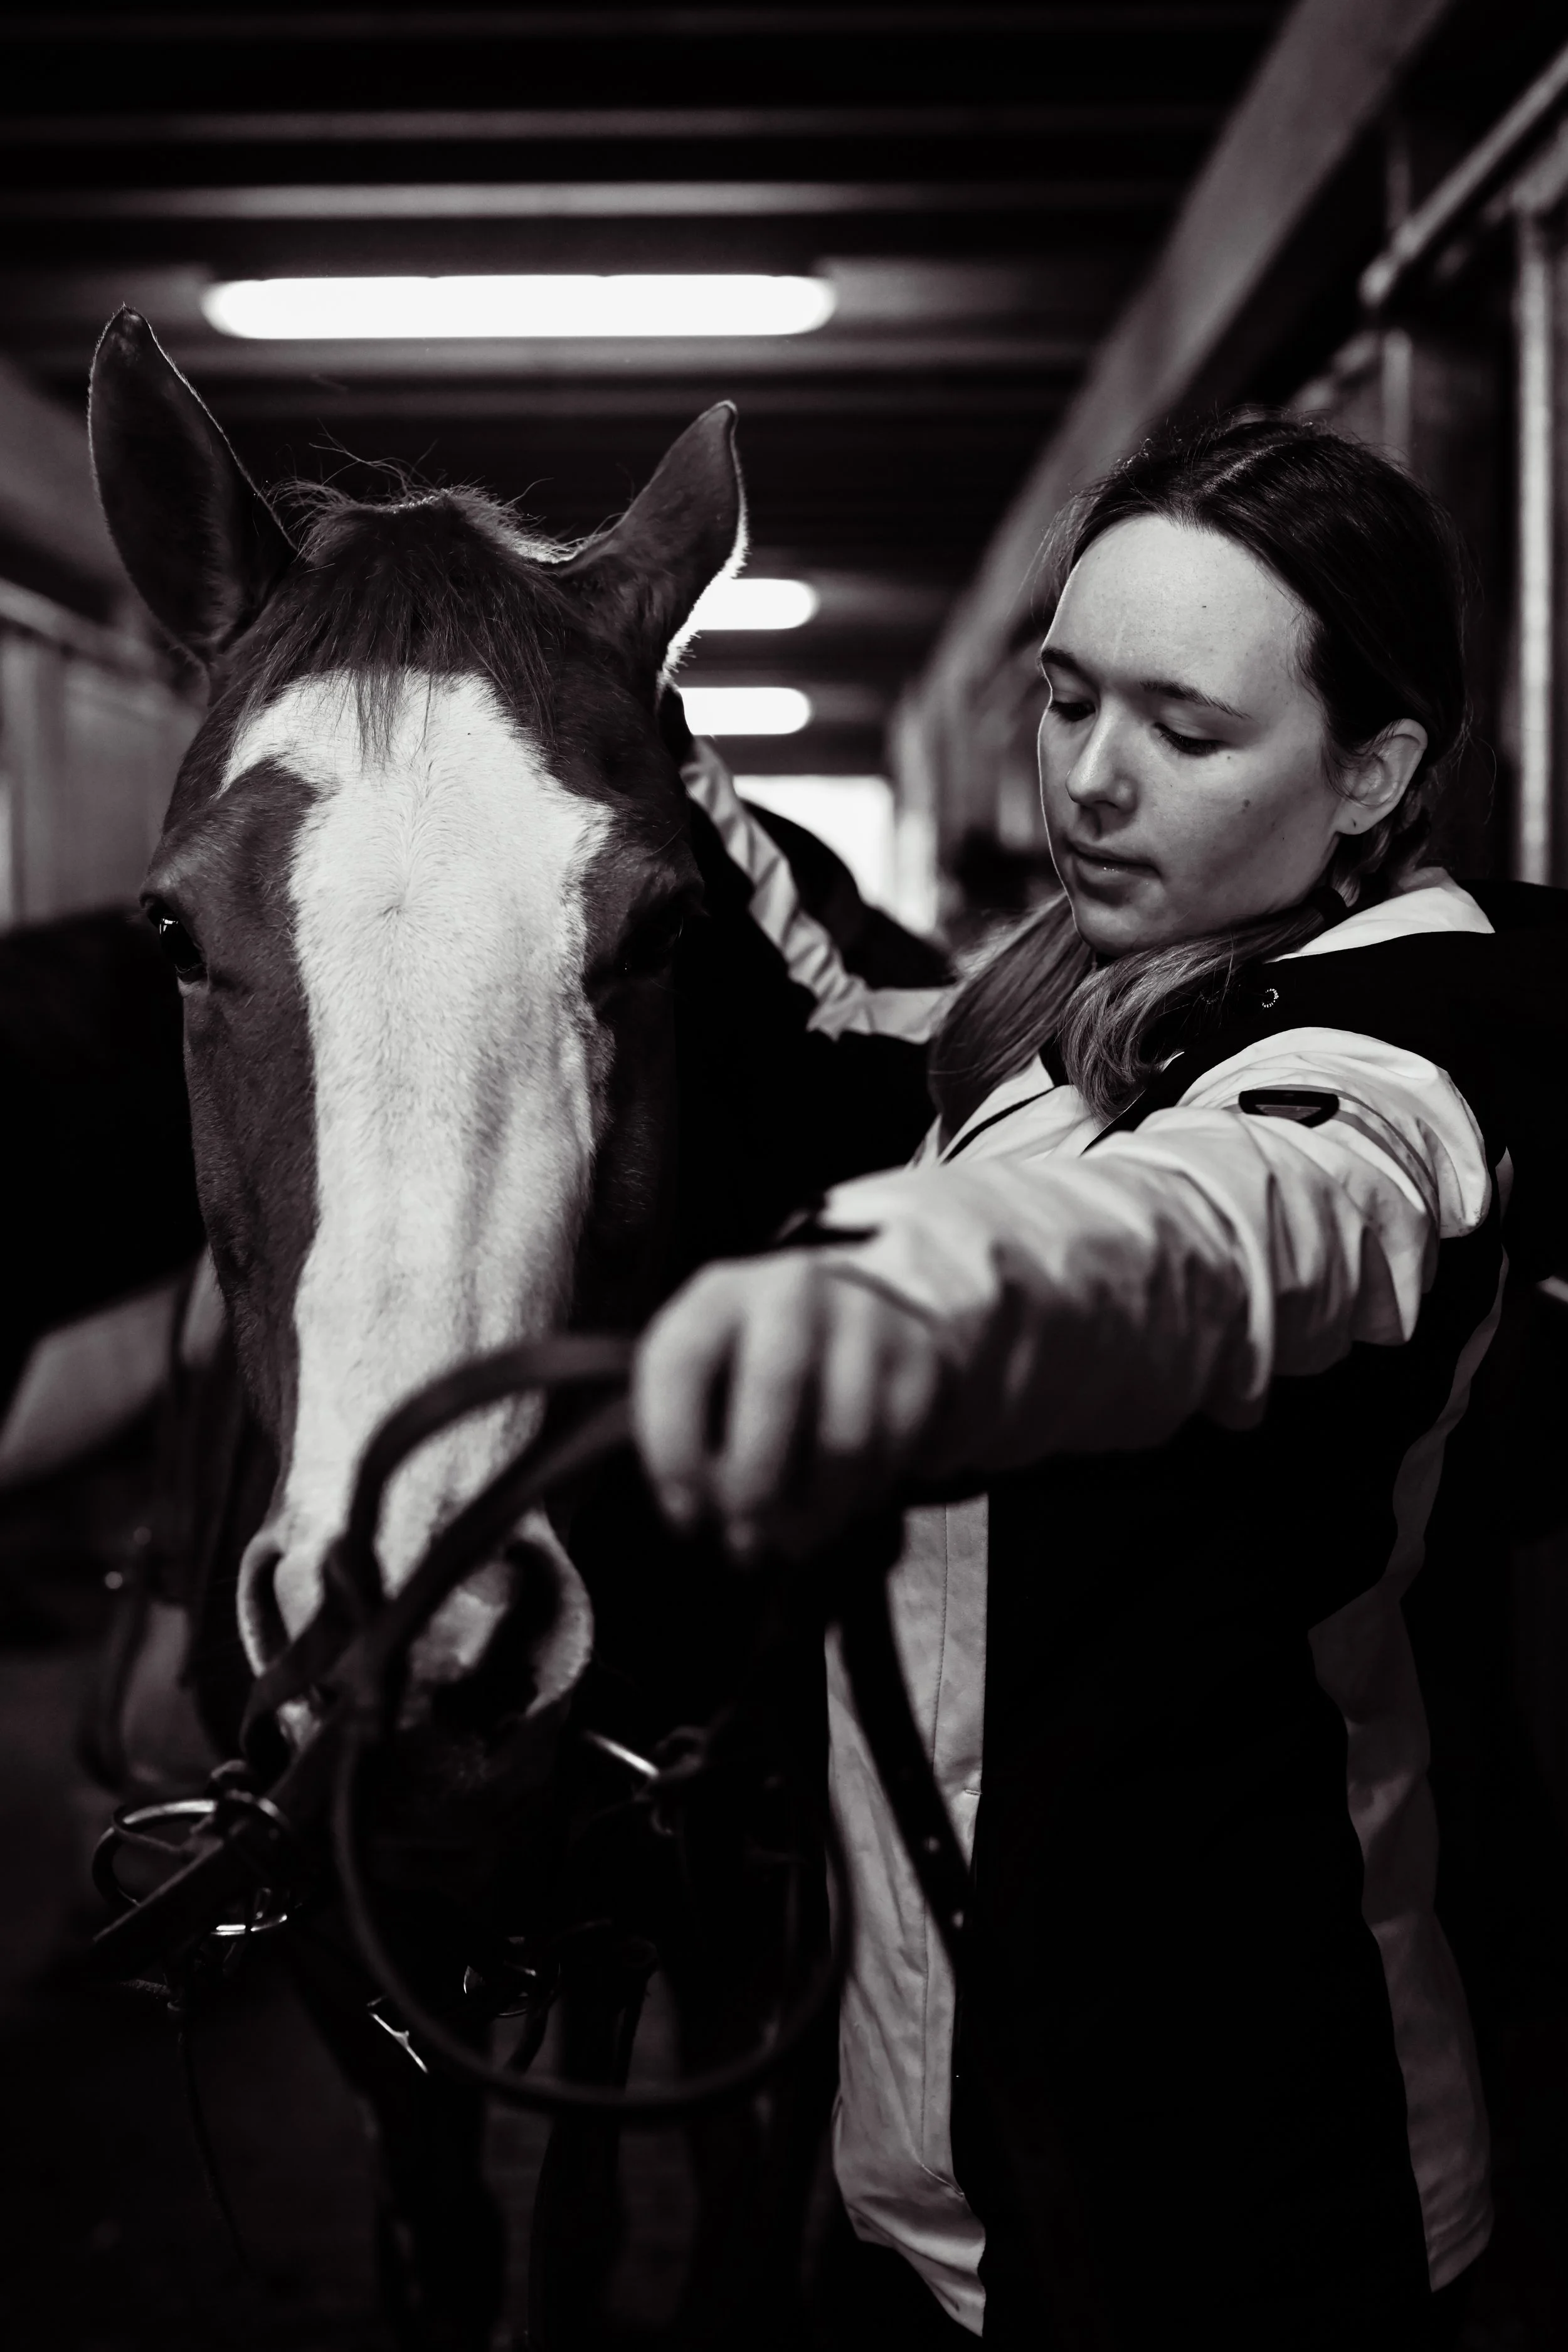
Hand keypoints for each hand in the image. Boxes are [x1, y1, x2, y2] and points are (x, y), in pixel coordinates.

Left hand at [633, 1255, 946, 1560]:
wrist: (866, 1304)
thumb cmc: (759, 1359)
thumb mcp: (710, 1373)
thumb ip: (692, 1430)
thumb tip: (704, 1513)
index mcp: (719, 1293)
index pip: (683, 1361)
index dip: (675, 1448)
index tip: (684, 1519)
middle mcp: (792, 1288)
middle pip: (775, 1384)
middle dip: (755, 1483)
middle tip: (745, 1549)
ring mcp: (864, 1315)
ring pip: (844, 1435)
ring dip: (817, 1509)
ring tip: (795, 1544)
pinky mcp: (918, 1354)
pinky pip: (894, 1447)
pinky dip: (865, 1494)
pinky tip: (842, 1508)